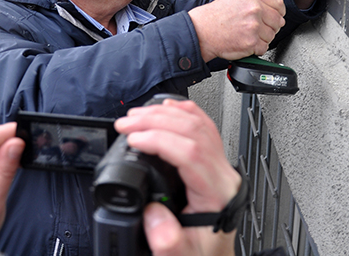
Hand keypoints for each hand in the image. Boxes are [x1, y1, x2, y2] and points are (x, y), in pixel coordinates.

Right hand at [115, 99, 239, 255]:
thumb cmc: (201, 255)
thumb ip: (167, 240)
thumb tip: (153, 213)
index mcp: (218, 194)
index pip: (191, 152)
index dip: (159, 140)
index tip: (133, 140)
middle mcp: (223, 175)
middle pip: (193, 130)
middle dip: (155, 121)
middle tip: (126, 124)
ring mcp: (220, 166)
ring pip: (197, 124)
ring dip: (164, 114)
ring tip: (136, 116)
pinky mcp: (213, 163)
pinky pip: (203, 127)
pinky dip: (183, 112)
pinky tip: (166, 108)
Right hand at [189, 0, 285, 61]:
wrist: (203, 31)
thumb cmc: (215, 16)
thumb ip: (254, 0)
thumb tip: (269, 5)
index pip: (278, 4)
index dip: (279, 11)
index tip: (277, 15)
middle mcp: (254, 11)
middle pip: (278, 21)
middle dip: (272, 26)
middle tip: (261, 28)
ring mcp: (254, 27)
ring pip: (272, 35)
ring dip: (263, 38)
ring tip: (249, 35)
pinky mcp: (251, 42)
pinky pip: (264, 47)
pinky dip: (257, 48)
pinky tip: (247, 42)